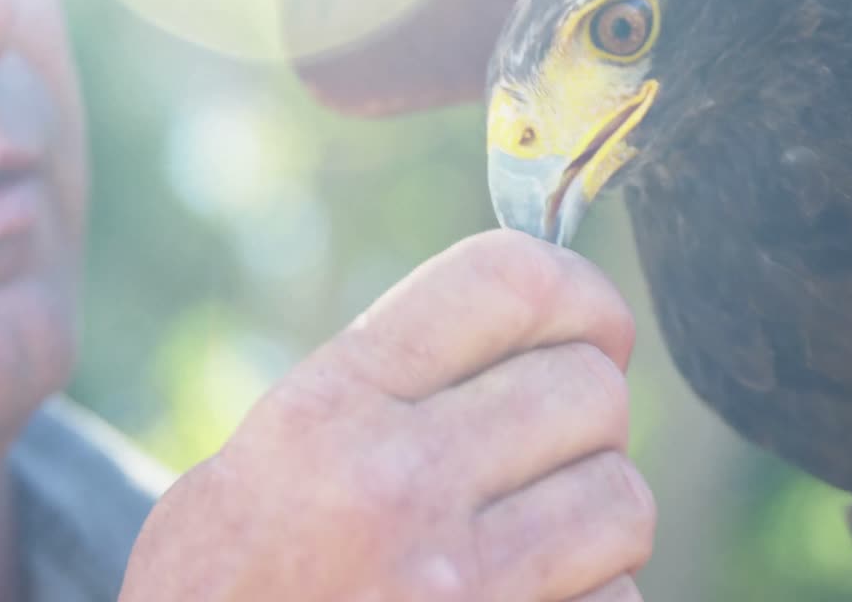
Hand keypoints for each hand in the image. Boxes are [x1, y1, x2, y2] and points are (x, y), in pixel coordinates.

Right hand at [118, 230, 653, 600]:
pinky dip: (592, 600)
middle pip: (591, 388)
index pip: (508, 282)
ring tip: (532, 537)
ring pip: (623, 500)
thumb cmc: (228, 590)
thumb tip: (541, 318)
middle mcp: (395, 488)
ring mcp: (460, 588)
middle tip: (547, 447)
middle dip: (588, 415)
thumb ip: (383, 382)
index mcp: (328, 413)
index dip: (580, 291)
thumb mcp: (255, 462)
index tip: (596, 326)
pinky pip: (620, 600)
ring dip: (596, 517)